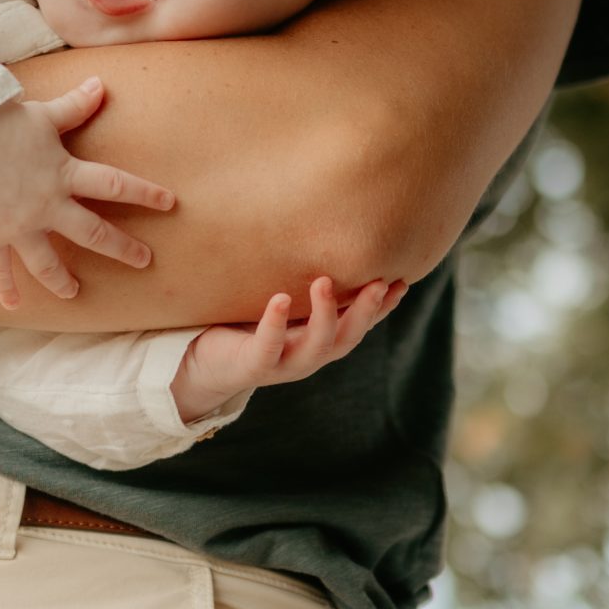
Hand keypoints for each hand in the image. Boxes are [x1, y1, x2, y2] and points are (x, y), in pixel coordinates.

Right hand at [0, 77, 176, 308]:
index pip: (115, 185)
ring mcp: (19, 225)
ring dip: (62, 280)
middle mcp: (47, 205)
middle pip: (93, 233)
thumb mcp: (43, 114)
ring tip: (73, 293)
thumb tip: (101, 85)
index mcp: (64, 173)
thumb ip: (75, 106)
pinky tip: (13, 307)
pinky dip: (4, 289)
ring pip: (47, 262)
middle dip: (122, 248)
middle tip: (144, 261)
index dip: (144, 194)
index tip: (169, 204)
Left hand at [169, 275, 405, 425]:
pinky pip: (268, 347)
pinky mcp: (253, 366)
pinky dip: (275, 324)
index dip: (383, 307)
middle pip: (348, 337)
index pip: (360, 324)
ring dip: (325, 315)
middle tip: (379, 282)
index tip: (403, 281)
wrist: (205, 363)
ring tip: (323, 282)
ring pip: (316, 346)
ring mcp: (284, 363)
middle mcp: (309, 355)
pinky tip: (280, 299)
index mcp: (320, 340)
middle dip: (367, 311)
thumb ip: (307, 287)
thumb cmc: (247, 325)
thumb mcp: (285, 305)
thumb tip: (330, 242)